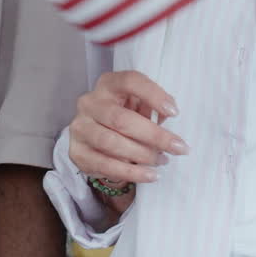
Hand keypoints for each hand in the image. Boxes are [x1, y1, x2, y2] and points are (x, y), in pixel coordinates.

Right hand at [70, 70, 188, 198]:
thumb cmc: (124, 116)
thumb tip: (168, 112)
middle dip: (154, 136)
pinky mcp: (77, 152)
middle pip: (121, 119)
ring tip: (162, 160)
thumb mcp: (139, 105)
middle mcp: (89, 103)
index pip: (129, 81)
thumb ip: (152, 106)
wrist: (95, 138)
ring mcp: (80, 128)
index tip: (174, 113)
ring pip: (112, 143)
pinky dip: (131, 172)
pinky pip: (105, 165)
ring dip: (142, 155)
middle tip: (177, 147)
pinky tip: (149, 175)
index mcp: (107, 84)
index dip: (153, 95)